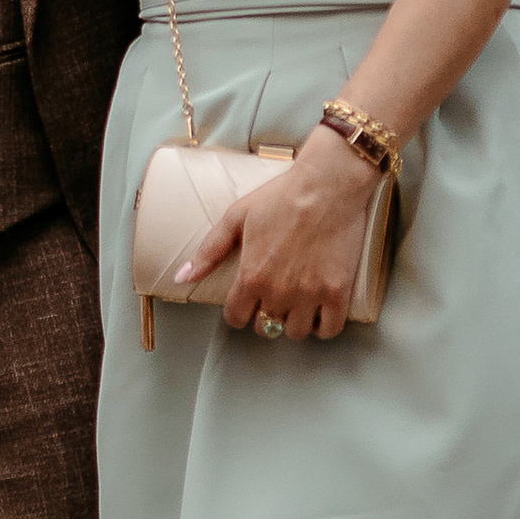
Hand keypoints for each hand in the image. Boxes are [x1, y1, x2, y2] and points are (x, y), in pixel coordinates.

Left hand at [176, 124, 381, 342]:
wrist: (327, 186)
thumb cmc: (281, 197)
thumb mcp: (236, 218)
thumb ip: (208, 251)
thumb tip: (181, 277)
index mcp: (251, 276)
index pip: (235, 317)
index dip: (237, 312)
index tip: (245, 303)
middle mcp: (278, 292)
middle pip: (265, 327)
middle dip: (264, 316)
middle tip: (272, 298)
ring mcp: (310, 294)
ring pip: (295, 332)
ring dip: (292, 323)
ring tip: (295, 305)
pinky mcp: (338, 292)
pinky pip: (329, 329)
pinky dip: (323, 327)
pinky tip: (318, 313)